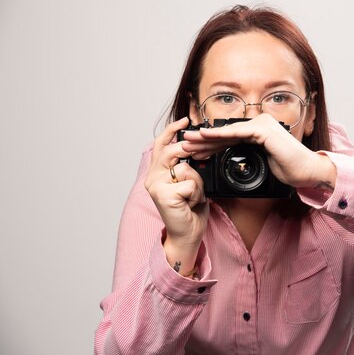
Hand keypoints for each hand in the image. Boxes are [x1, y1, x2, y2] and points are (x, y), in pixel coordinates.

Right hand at [144, 117, 209, 254]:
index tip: (186, 120)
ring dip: (197, 183)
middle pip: (173, 151)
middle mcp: (152, 177)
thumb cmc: (190, 210)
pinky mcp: (163, 194)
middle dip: (190, 153)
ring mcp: (156, 185)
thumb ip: (187, 166)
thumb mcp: (189, 183)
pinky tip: (190, 204)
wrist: (187, 234)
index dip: (173, 130)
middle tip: (199, 158)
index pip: (162, 144)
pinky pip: (190, 183)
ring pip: (185, 167)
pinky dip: (197, 194)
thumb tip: (196, 148)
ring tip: (193, 196)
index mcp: (157, 172)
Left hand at [181, 114, 336, 188]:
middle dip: (204, 141)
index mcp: (259, 130)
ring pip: (228, 132)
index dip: (211, 145)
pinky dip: (219, 135)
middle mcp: (260, 123)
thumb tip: (233, 162)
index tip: (195, 152)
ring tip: (188, 142)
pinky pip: (236, 133)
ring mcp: (262, 124)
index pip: (230, 138)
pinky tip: (204, 137)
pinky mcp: (263, 130)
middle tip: (184, 145)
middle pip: (226, 134)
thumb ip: (249, 157)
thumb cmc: (289, 169)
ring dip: (206, 138)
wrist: (307, 172)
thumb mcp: (263, 163)